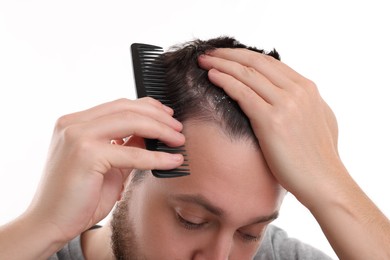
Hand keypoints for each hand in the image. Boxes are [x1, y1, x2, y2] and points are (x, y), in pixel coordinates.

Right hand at [25, 98, 184, 245]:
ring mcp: (77, 136)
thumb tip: (150, 135)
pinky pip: (132, 152)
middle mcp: (73, 124)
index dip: (148, 107)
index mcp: (75, 123)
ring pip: (131, 122)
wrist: (49, 223)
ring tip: (178, 140)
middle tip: (178, 128)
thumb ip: (125, 146)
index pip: (119, 105)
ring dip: (161, 130)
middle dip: (159, 116)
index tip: (167, 115)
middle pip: (127, 108)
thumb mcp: (107, 165)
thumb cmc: (77, 197)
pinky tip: (172, 160)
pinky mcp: (86, 155)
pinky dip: (156, 156)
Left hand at [198, 49, 340, 204]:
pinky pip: (243, 93)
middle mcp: (298, 90)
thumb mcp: (318, 118)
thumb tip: (288, 93)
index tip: (226, 55)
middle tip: (209, 53)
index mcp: (307, 88)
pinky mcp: (272, 121)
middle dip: (228, 54)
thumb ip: (303, 101)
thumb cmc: (317, 156)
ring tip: (203, 61)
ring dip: (221, 64)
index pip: (268, 62)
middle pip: (255, 62)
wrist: (323, 181)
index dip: (243, 55)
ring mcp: (286, 104)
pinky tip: (212, 76)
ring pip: (246, 74)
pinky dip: (225, 81)